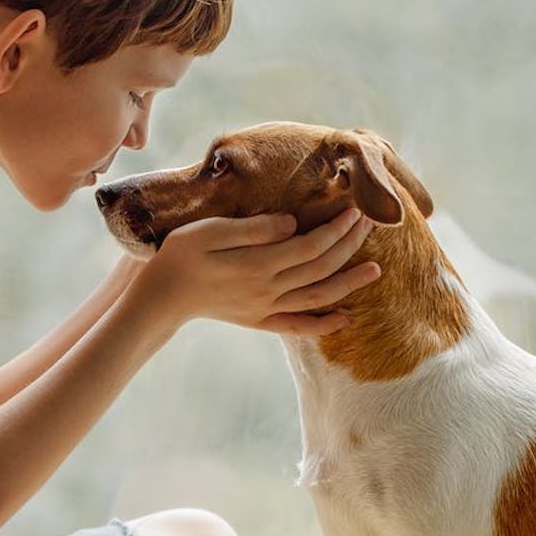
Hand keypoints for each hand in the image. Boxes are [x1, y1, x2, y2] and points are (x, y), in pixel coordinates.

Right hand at [126, 208, 380, 335]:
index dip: (337, 228)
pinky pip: (298, 327)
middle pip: (320, 267)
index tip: (355, 209)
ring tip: (376, 270)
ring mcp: (265, 309)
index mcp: (258, 264)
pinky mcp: (258, 321)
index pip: (311, 245)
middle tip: (371, 224)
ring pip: (318, 297)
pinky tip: (344, 321)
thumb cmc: (179, 255)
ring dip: (349, 283)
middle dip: (349, 245)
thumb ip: (252, 228)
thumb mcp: (209, 231)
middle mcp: (268, 290)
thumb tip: (291, 223)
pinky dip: (323, 326)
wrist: (159, 298)